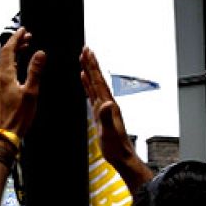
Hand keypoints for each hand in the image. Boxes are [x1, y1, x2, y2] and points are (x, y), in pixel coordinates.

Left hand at [0, 28, 45, 139]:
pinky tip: (16, 67)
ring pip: (2, 63)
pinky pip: (2, 71)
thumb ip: (35, 71)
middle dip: (14, 43)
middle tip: (25, 37)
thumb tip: (40, 53)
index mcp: (5, 76)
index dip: (16, 38)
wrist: (5, 133)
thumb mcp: (31, 92)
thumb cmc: (19, 116)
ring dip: (12, 53)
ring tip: (23, 48)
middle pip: (4, 54)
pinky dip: (10, 63)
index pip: (8, 50)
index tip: (23, 30)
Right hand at [79, 47, 146, 179]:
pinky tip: (84, 79)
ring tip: (84, 58)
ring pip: (95, 84)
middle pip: (97, 79)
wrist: (121, 156)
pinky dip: (88, 84)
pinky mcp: (101, 112)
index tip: (87, 53)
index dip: (92, 67)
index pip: (98, 82)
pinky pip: (92, 94)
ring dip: (89, 71)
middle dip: (91, 63)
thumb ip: (107, 117)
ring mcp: (104, 107)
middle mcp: (107, 103)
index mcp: (108, 105)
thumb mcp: (110, 132)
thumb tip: (106, 103)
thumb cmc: (116, 147)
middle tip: (85, 48)